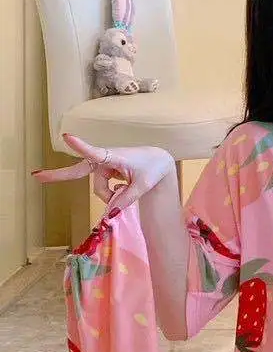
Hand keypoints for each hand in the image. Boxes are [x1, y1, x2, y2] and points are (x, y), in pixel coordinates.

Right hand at [33, 134, 175, 214]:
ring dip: (110, 195)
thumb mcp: (143, 186)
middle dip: (58, 175)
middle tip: (35, 176)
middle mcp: (105, 159)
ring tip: (128, 189)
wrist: (159, 160)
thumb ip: (126, 200)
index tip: (66, 136)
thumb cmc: (152, 169)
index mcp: (114, 156)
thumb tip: (109, 215)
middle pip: (80, 171)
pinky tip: (123, 187)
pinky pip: (103, 188)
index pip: (95, 152)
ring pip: (99, 189)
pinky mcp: (105, 171)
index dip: (81, 146)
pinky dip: (111, 193)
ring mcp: (103, 165)